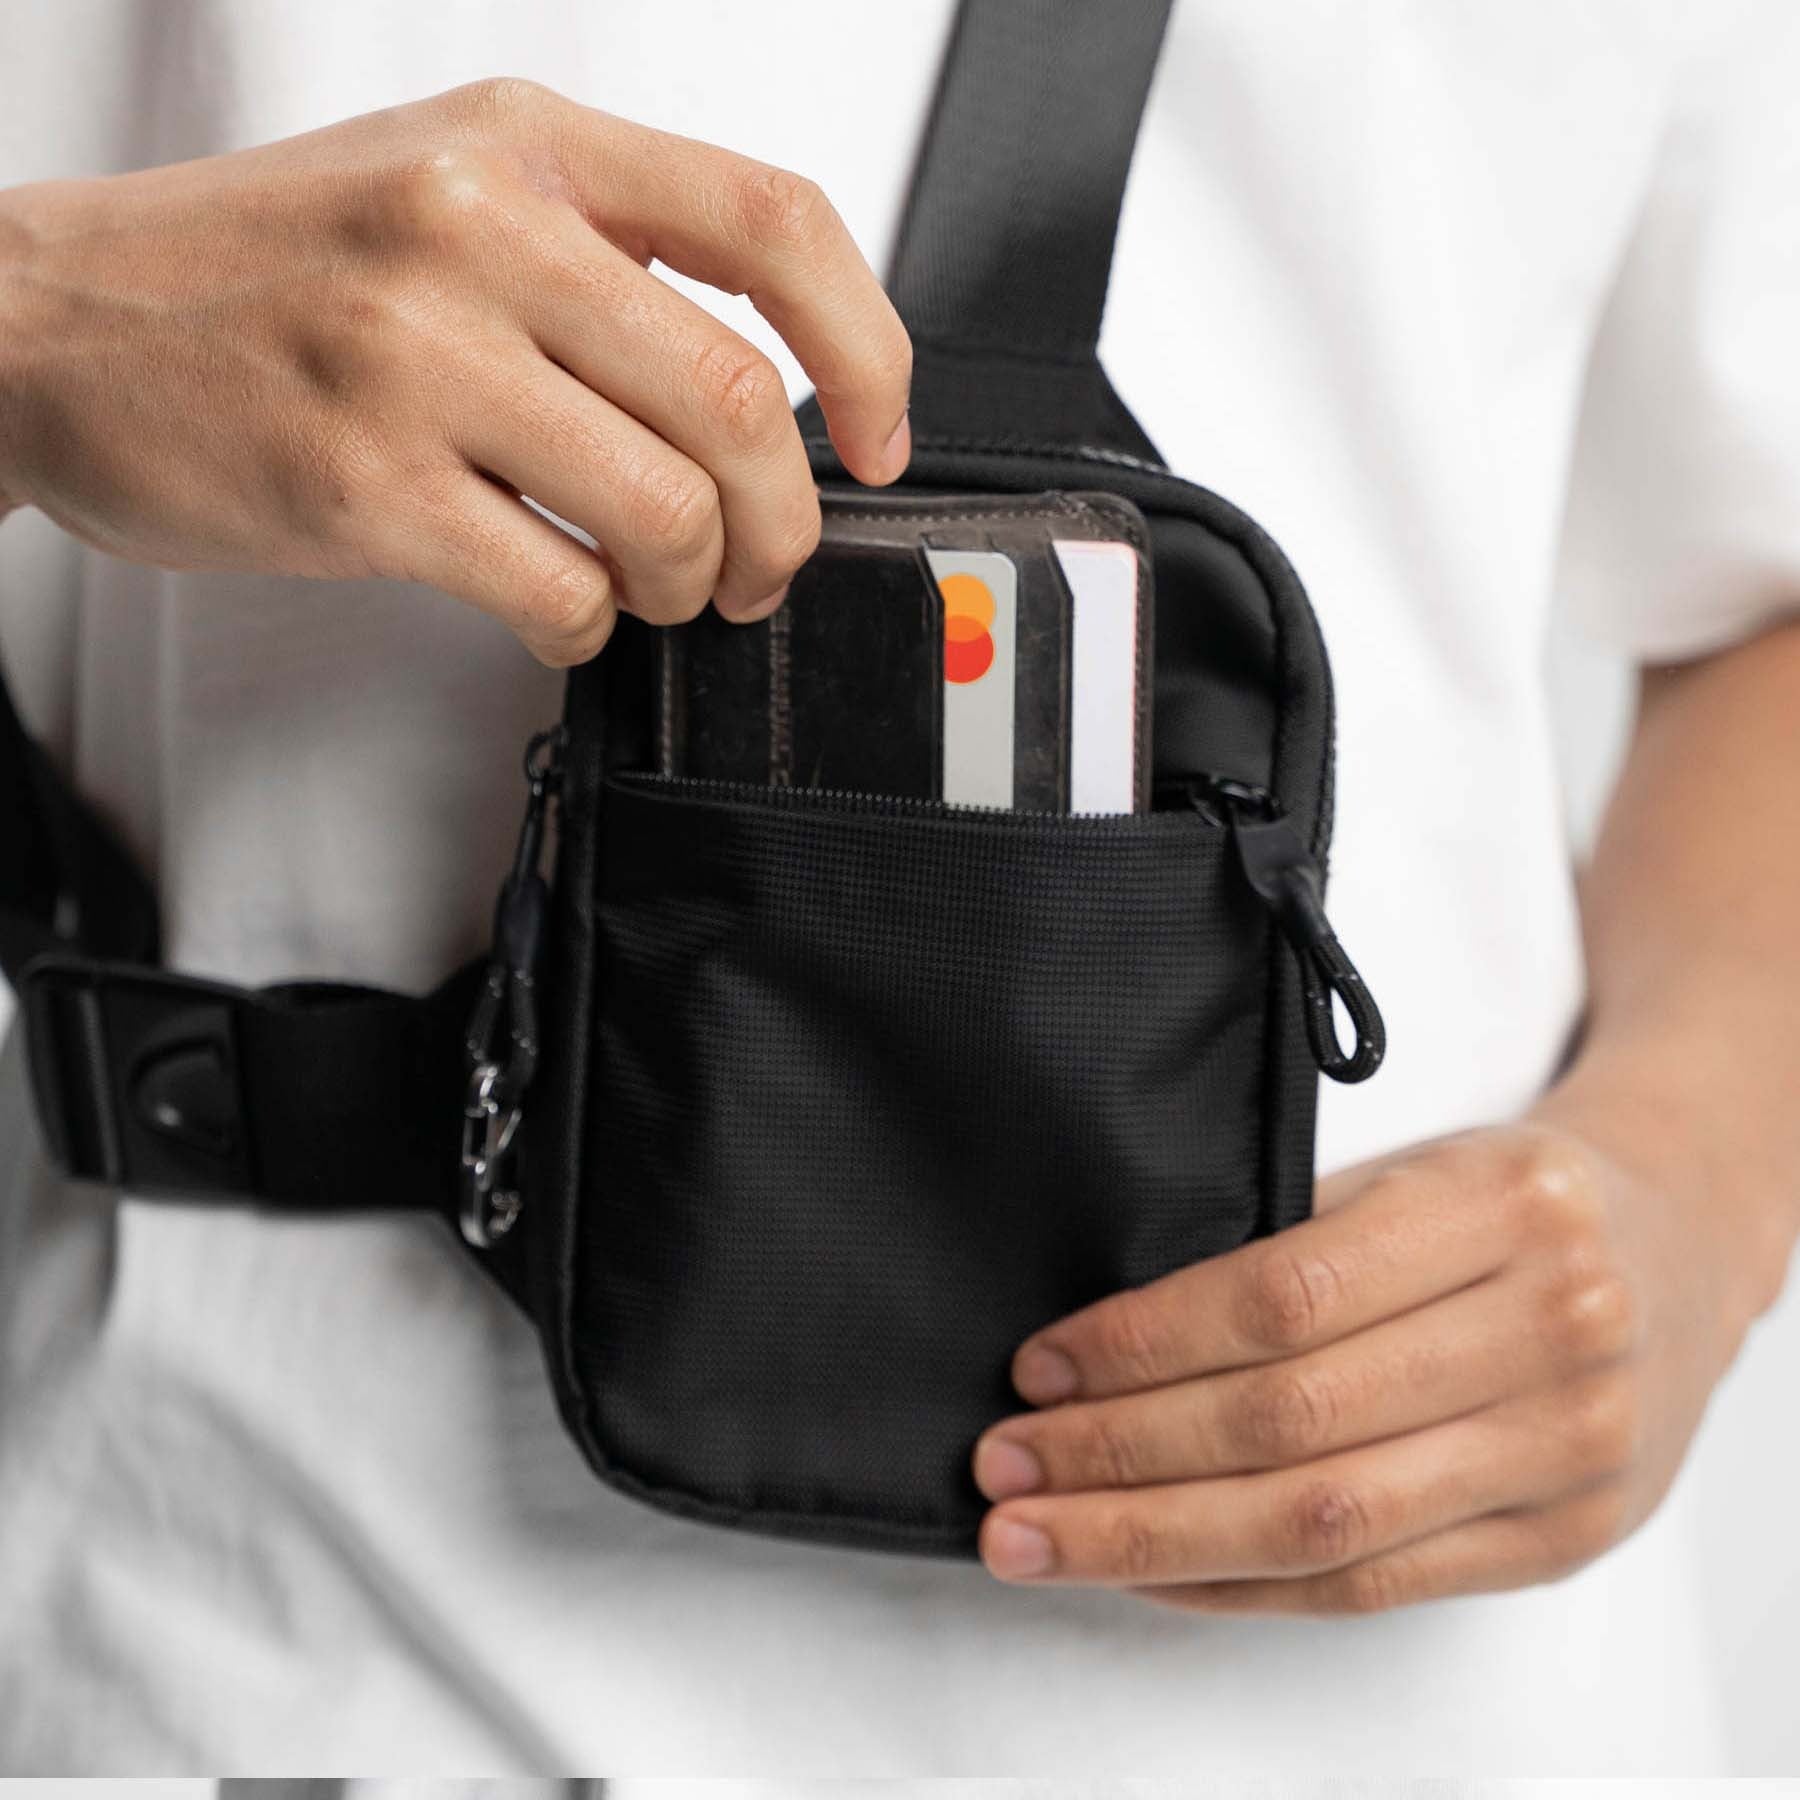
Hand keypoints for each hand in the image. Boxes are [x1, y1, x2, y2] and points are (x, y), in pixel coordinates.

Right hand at [0, 79, 910, 663]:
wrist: (51, 323)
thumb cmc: (263, 273)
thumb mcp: (441, 189)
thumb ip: (601, 260)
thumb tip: (763, 391)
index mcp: (523, 145)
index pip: (774, 225)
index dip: (867, 348)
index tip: (874, 436)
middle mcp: (477, 229)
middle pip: (738, 399)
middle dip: (780, 522)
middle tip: (754, 566)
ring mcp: (414, 356)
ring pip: (664, 508)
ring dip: (687, 585)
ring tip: (646, 590)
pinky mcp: (362, 482)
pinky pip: (561, 588)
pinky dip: (587, 628)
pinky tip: (557, 612)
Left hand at [972, 1092, 1780, 1612]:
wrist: (1677, 1244)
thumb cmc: (1511, 1199)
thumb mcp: (1413, 1172)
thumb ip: (1290, 1246)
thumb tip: (1106, 1344)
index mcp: (1497, 1211)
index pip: (1282, 1299)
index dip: (1142, 1345)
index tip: (1039, 1368)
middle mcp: (1548, 1333)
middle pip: (1292, 1424)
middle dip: (1123, 1458)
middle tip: (1006, 1467)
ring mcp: (1568, 1450)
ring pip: (1325, 1525)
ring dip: (1157, 1542)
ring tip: (1042, 1537)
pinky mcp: (1563, 1539)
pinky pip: (1375, 1586)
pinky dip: (1244, 1588)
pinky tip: (1151, 1572)